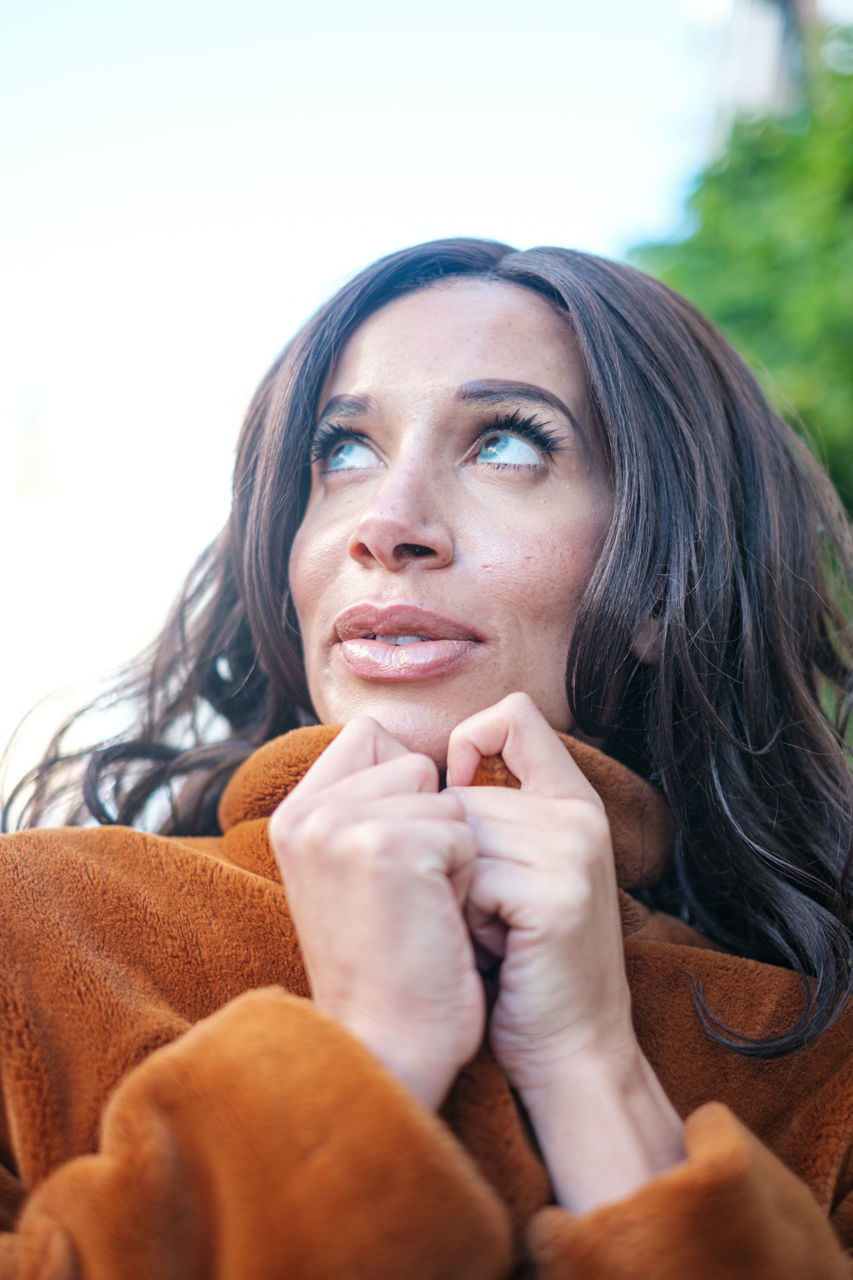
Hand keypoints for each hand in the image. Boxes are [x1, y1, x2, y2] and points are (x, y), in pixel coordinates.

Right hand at [268, 716, 484, 1109]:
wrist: (386, 1047)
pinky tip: (433, 925)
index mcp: (294, 814)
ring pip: (445, 798)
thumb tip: (418, 756)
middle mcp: (308, 811)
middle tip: (405, 897)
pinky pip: (464, 832)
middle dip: (431, 823)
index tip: (396, 865)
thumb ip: (363, 806)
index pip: (370, 737)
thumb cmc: (385, 965)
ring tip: (419, 911)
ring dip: (450, 853)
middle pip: (413, 763)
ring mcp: (344, 826)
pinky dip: (463, 880)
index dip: (406, 791)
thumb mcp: (349, 872)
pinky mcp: (390, 847)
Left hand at [446, 693, 683, 1208]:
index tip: (452, 797)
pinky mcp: (557, 894)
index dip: (469, 741)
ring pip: (458, 836)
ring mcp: (573, 851)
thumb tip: (414, 775)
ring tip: (486, 934)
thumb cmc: (519, 967)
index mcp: (572, 800)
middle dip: (446, 859)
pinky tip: (493, 952)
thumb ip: (484, 817)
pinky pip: (469, 879)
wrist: (570, 1054)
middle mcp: (579, 814)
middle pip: (461, 796)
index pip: (513, 716)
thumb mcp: (509, 874)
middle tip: (479, 917)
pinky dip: (464, 921)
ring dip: (452, 893)